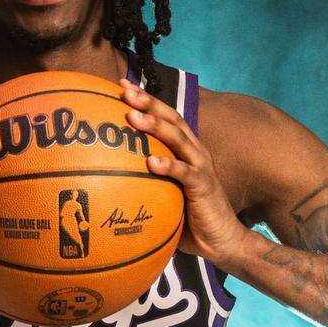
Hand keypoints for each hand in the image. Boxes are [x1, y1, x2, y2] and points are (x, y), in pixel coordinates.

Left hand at [119, 79, 241, 265]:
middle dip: (148, 103)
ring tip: (132, 117)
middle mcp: (195, 152)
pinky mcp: (204, 186)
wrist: (222, 241)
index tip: (122, 85)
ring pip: (178, 138)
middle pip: (171, 119)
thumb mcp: (163, 195)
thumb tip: (105, 181)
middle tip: (125, 91)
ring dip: (155, 126)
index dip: (146, 100)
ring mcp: (201, 167)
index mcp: (185, 150)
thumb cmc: (189, 219)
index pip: (165, 117)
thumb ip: (143, 183)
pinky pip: (185, 173)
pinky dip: (169, 165)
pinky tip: (151, 161)